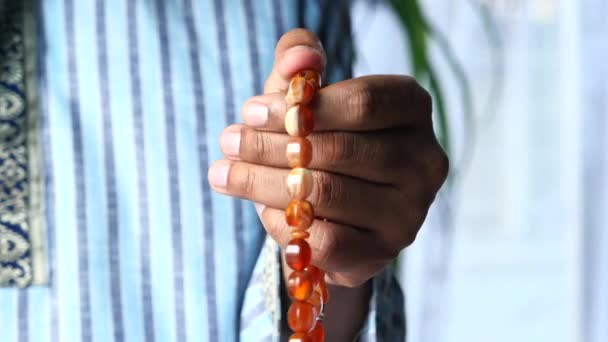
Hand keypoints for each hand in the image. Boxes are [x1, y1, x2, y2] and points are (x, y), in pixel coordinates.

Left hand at [208, 29, 447, 287]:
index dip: (301, 107)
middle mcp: (423, 161)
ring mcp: (408, 212)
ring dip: (264, 183)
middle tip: (228, 141)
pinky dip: (284, 225)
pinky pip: (325, 241)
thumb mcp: (308, 95)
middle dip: (272, 146)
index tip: (251, 111)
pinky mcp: (383, 252)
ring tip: (224, 173)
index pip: (363, 103)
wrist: (339, 210)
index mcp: (413, 110)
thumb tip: (298, 58)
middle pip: (341, 149)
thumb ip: (301, 63)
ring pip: (328, 195)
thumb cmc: (323, 139)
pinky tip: (262, 210)